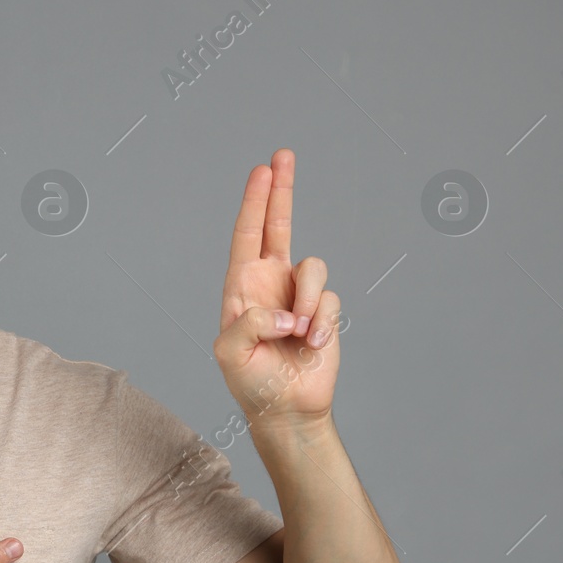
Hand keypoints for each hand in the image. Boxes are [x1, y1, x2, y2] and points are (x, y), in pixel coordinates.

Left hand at [213, 148, 340, 432]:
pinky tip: (311, 346)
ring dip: (309, 302)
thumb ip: (247, 325)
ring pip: (315, 268)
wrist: (286, 407)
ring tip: (297, 335)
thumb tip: (282, 311)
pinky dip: (323, 324)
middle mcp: (270, 283)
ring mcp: (299, 294)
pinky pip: (331, 300)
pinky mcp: (325, 310)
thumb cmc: (251, 382)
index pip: (247, 235)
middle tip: (282, 154)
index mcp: (241, 287)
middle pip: (279, 225)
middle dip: (281, 189)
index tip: (261, 171)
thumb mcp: (231, 354)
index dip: (254, 202)